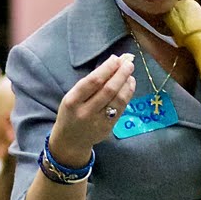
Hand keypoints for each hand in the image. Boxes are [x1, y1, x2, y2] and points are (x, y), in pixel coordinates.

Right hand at [49, 52, 136, 166]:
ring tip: (130, 74)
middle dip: (121, 74)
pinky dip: (127, 94)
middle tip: (129, 64)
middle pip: (108, 90)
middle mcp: (86, 112)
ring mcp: (98, 121)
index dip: (107, 69)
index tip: (116, 59)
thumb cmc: (72, 112)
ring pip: (118, 100)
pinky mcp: (108, 128)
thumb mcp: (72, 96)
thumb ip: (90, 84)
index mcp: (73, 101)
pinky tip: (129, 85)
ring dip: (127, 84)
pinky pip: (121, 108)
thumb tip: (113, 64)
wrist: (70, 140)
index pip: (93, 81)